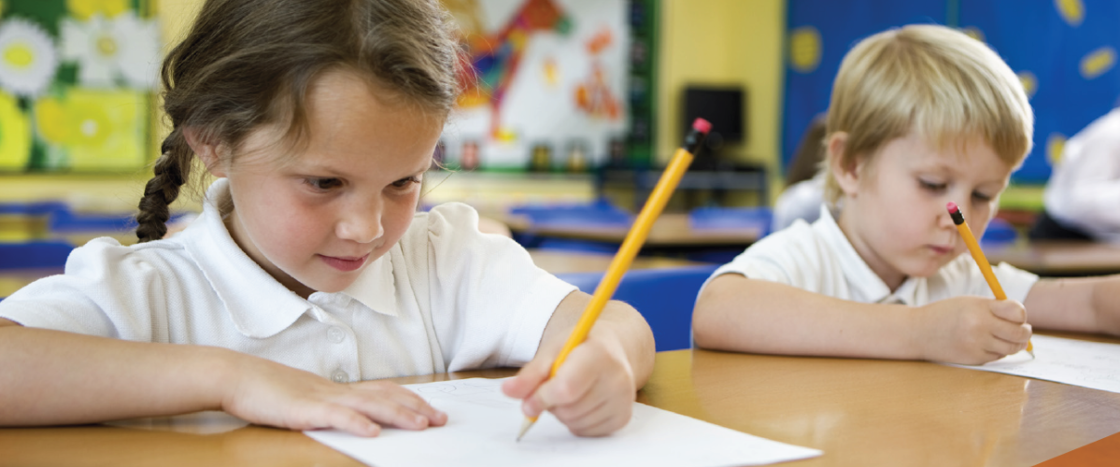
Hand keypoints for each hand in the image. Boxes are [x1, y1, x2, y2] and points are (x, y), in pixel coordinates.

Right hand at [220, 355, 446, 435]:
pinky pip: (334, 416)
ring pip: (368, 405)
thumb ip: (332, 406)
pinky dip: (356, 423)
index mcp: (338, 388)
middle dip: (416, 408)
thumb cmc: (269, 390)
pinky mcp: (303, 410)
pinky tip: (373, 432)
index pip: (383, 390)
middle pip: (384, 396)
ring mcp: (321, 398)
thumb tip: (357, 418)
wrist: (237, 376)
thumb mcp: (308, 399)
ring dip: (397, 415)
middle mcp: (336, 390)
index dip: (410, 399)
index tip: (432, 410)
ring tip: (421, 425)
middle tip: (441, 419)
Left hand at [501, 337, 635, 436]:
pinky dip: (575, 422)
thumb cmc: (579, 348)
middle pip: (568, 409)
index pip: (566, 388)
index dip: (541, 398)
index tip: (528, 402)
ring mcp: (623, 400)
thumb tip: (508, 390)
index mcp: (599, 353)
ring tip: (571, 392)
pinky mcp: (623, 417)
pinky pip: (585, 431)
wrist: (612, 350)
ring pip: (574, 422)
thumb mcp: (553, 351)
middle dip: (552, 403)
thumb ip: (531, 373)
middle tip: (556, 385)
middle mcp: (618, 377)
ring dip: (562, 413)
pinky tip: (582, 402)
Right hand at [915, 297, 1031, 363]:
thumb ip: (994, 308)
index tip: (1017, 315)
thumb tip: (1022, 321)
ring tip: (1005, 336)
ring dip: (1013, 343)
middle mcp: (980, 327)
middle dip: (1025, 331)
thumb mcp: (969, 303)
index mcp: (979, 309)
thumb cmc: (945, 314)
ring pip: (1011, 347)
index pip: (1017, 312)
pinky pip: (997, 356)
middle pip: (1019, 333)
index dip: (1021, 314)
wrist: (918, 332)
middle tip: (1023, 329)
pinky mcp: (975, 359)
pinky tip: (986, 343)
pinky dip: (997, 350)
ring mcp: (977, 345)